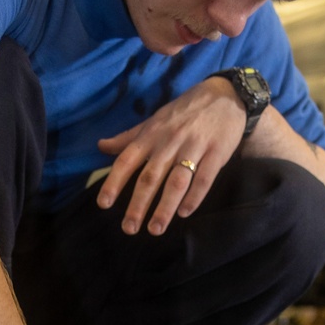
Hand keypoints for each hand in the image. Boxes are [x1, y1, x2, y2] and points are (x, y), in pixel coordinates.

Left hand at [96, 78, 245, 235]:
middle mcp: (169, 142)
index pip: (127, 160)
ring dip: (165, 207)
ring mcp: (194, 147)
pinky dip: (194, 197)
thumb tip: (100, 146)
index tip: (103, 204)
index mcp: (151, 135)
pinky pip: (204, 178)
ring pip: (176, 181)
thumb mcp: (153, 121)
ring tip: (155, 229)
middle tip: (129, 229)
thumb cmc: (184, 112)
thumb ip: (128, 138)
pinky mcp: (217, 153)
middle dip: (138, 204)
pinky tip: (184, 213)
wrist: (224, 95)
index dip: (114, 182)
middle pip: (150, 177)